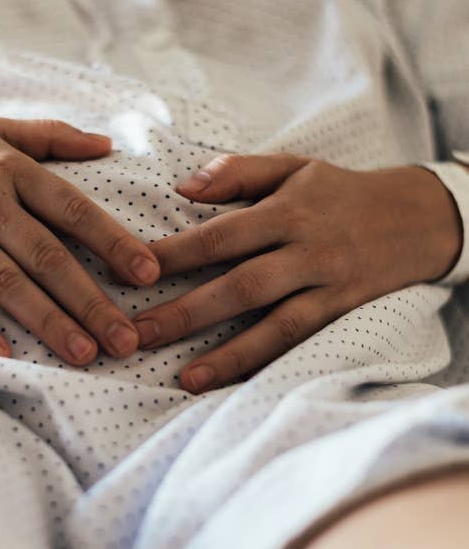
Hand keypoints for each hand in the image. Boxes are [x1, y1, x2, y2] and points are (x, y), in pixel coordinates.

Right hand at [0, 119, 159, 363]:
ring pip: (5, 279)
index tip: (149, 275)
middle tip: (126, 340)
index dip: (114, 242)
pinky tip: (1, 355)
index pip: (74, 208)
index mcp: (12, 168)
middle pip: (47, 254)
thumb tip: (108, 144)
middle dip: (91, 300)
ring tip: (84, 355)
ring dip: (47, 319)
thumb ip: (52, 135)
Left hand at [133, 154, 461, 392]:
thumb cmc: (338, 192)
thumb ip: (237, 172)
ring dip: (224, 353)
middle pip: (240, 285)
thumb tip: (183, 186)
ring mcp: (326, 287)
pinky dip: (261, 362)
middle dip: (185, 312)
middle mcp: (307, 251)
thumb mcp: (292, 166)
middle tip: (136, 333)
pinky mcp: (341, 314)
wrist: (415, 219)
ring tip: (180, 376)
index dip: (176, 255)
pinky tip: (225, 381)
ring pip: (272, 324)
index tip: (133, 273)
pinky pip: (298, 343)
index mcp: (287, 210)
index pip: (221, 235)